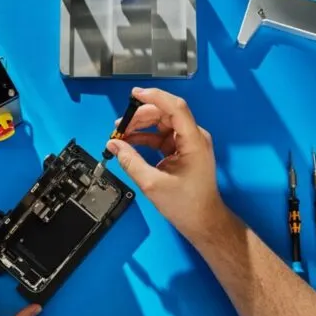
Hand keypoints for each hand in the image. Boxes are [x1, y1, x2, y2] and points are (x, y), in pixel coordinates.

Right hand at [107, 87, 228, 242]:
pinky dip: (145, 138)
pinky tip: (130, 143)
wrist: (203, 221)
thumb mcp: (152, 184)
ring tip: (120, 135)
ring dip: (141, 127)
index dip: (155, 97)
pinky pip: (162, 137)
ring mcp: (189, 143)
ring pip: (162, 124)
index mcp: (193, 141)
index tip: (134, 95)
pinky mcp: (182, 151)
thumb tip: (113, 145)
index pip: (175, 107)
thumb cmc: (185, 204)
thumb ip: (131, 161)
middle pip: (166, 114)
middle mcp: (194, 137)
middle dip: (140, 116)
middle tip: (119, 126)